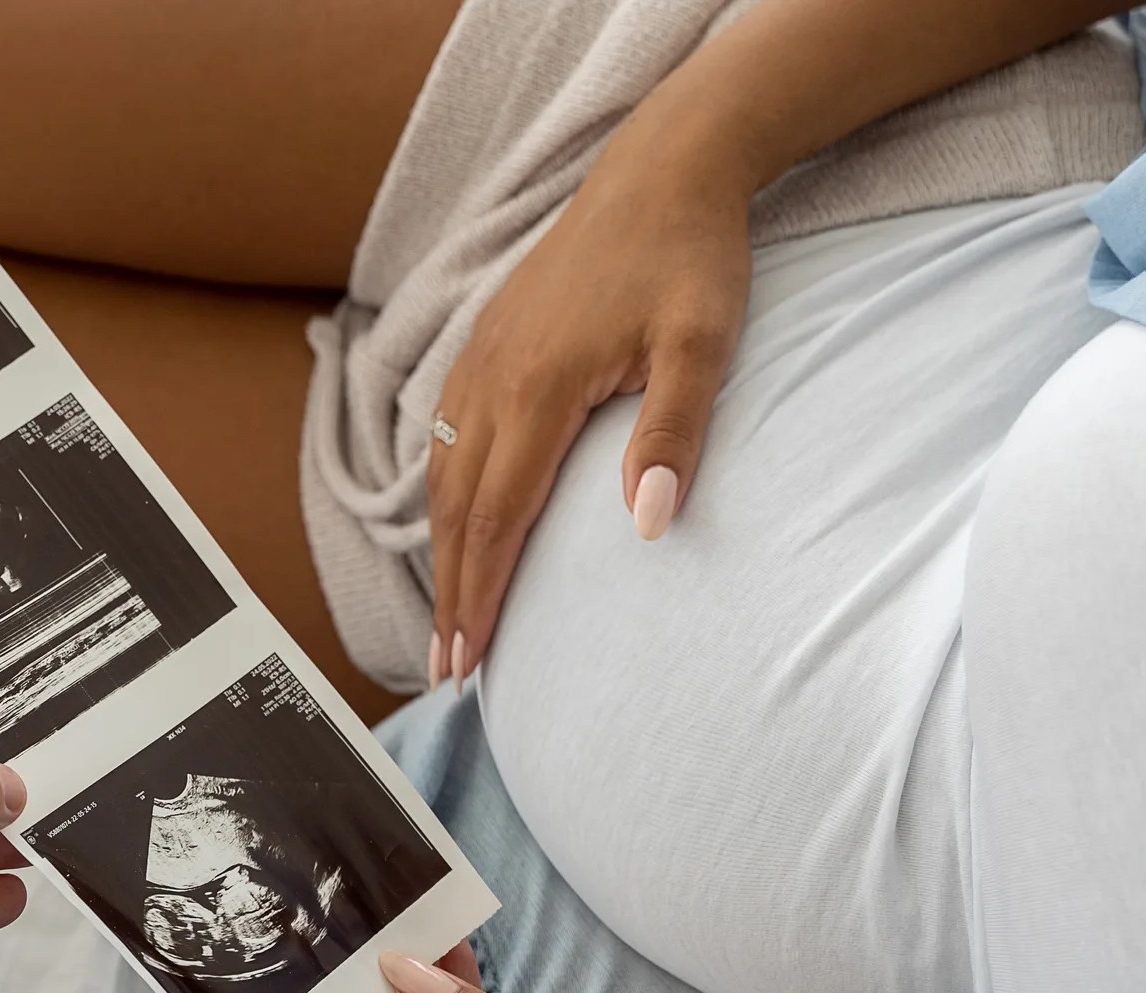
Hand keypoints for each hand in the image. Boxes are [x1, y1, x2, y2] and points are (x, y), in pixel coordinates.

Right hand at [426, 109, 753, 689]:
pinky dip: (442, 495)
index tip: (469, 662)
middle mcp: (492, 378)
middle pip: (457, 512)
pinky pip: (445, 436)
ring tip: (447, 615)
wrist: (661, 169)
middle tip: (446, 670)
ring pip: (442, 477)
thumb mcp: (703, 345)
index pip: (497, 520)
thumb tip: (648, 524)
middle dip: (449, 596)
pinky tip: (452, 523)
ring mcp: (481, 358)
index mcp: (538, 388)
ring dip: (442, 552)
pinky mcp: (487, 343)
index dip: (479, 599)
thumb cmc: (690, 257)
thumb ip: (674, 434)